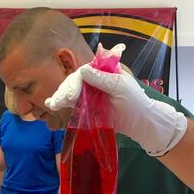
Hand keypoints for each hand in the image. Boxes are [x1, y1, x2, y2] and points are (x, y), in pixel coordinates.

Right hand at [45, 49, 187, 156]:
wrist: (141, 122)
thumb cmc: (135, 102)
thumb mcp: (121, 88)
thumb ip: (102, 80)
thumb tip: (83, 70)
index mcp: (104, 72)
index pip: (84, 73)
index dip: (75, 83)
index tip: (70, 95)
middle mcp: (95, 80)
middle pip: (74, 82)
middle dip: (65, 91)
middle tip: (56, 102)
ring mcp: (90, 93)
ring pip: (72, 92)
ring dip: (61, 97)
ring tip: (52, 104)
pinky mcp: (88, 106)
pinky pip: (74, 103)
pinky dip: (63, 104)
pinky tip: (52, 104)